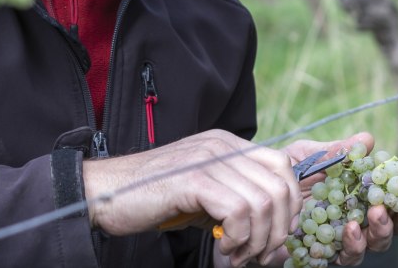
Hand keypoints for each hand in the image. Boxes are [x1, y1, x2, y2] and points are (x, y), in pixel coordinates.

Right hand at [82, 129, 300, 266]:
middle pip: (279, 186)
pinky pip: (238, 211)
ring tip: (237, 253)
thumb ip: (238, 201)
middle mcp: (222, 145)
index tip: (277, 232)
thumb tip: (277, 229)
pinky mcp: (193, 179)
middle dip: (277, 228)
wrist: (106, 193)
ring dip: (256, 239)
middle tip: (257, 252)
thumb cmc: (156, 199)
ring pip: (262, 202)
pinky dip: (237, 237)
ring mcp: (208, 159)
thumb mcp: (206, 194)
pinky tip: (222, 245)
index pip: (282, 165)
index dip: (290, 203)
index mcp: (228, 144)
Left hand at [253, 132, 397, 266]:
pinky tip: (348, 229)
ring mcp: (342, 241)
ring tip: (374, 212)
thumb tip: (368, 138)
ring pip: (376, 244)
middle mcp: (357, 219)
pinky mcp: (323, 257)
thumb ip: (334, 151)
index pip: (394, 189)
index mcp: (359, 192)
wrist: (246, 200)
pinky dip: (351, 244)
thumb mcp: (304, 156)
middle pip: (395, 223)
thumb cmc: (280, 177)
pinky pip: (344, 257)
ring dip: (381, 229)